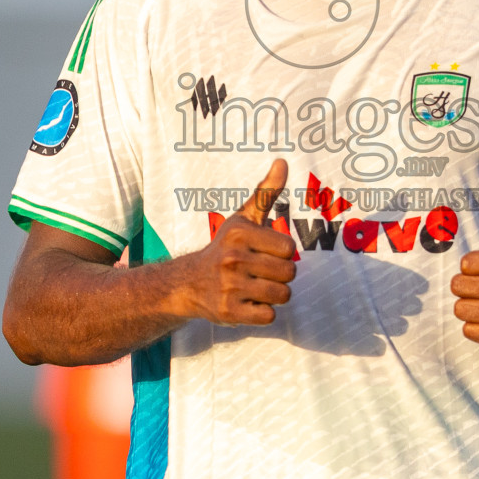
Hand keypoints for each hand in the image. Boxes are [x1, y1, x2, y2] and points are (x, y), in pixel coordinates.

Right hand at [182, 159, 295, 326]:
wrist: (188, 282)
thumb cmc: (225, 247)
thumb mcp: (243, 217)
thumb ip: (266, 192)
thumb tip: (283, 162)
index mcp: (240, 233)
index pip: (290, 248)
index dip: (282, 253)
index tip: (264, 252)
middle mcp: (233, 258)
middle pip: (289, 273)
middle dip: (280, 274)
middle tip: (260, 272)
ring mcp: (230, 286)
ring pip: (282, 295)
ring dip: (274, 294)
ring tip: (256, 287)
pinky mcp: (229, 312)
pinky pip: (269, 316)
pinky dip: (263, 312)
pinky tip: (248, 302)